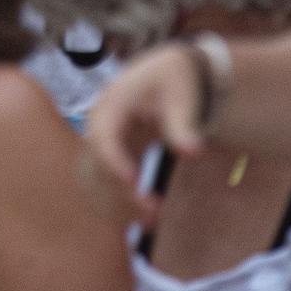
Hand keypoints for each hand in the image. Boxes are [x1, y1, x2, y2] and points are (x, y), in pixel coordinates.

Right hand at [82, 44, 206, 227]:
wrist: (173, 71)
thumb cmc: (177, 81)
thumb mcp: (183, 98)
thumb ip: (184, 126)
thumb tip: (193, 153)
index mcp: (115, 101)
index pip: (103, 135)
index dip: (113, 161)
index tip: (134, 184)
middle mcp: (102, 120)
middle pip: (97, 160)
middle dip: (120, 188)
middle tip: (154, 210)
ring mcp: (106, 135)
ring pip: (100, 174)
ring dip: (120, 198)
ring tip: (153, 220)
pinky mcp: (116, 150)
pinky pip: (109, 178)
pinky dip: (123, 198)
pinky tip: (147, 218)